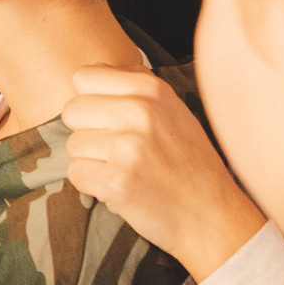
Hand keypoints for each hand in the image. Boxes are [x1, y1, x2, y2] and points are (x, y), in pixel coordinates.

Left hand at [60, 66, 265, 281]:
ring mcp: (128, 147)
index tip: (110, 120)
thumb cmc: (187, 162)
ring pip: (73, 144)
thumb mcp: (172, 110)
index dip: (90, 101)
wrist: (211, 215)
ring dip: (91, 161)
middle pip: (72, 110)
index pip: (83, 76)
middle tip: (117, 150)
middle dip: (87, 131)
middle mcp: (140, 112)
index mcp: (151, 89)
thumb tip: (91, 70)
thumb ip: (134, 86)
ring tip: (124, 169)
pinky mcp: (116, 181)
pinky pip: (75, 173)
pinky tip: (119, 187)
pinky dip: (91, 185)